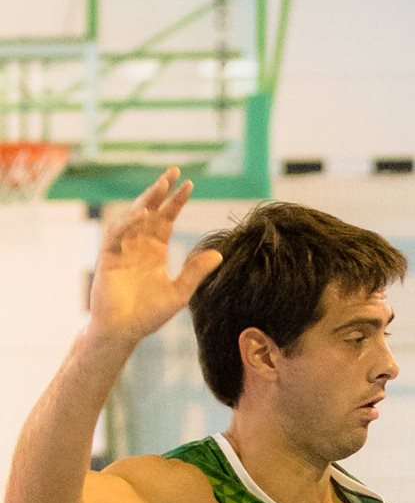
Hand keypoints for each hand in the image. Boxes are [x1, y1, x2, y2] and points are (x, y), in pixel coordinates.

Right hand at [88, 167, 222, 345]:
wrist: (123, 331)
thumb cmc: (148, 315)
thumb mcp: (179, 292)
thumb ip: (195, 272)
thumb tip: (219, 254)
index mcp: (156, 249)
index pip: (167, 218)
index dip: (176, 201)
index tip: (189, 185)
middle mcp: (139, 244)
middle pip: (151, 210)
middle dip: (161, 190)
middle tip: (174, 171)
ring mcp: (123, 248)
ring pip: (134, 216)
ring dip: (147, 200)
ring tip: (161, 185)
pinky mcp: (108, 256)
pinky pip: (118, 234)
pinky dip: (129, 222)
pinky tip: (143, 214)